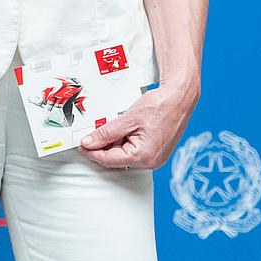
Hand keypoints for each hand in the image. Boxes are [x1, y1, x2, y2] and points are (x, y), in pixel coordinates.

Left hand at [80, 84, 197, 170]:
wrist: (180, 97)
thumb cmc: (159, 106)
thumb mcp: (127, 119)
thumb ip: (106, 133)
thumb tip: (88, 143)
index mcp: (144, 157)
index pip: (109, 160)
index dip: (92, 152)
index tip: (80, 145)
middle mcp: (151, 162)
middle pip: (116, 159)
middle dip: (102, 147)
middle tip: (89, 134)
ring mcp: (155, 158)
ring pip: (124, 154)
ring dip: (113, 143)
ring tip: (107, 127)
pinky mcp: (156, 151)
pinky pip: (134, 150)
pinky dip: (124, 141)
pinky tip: (120, 129)